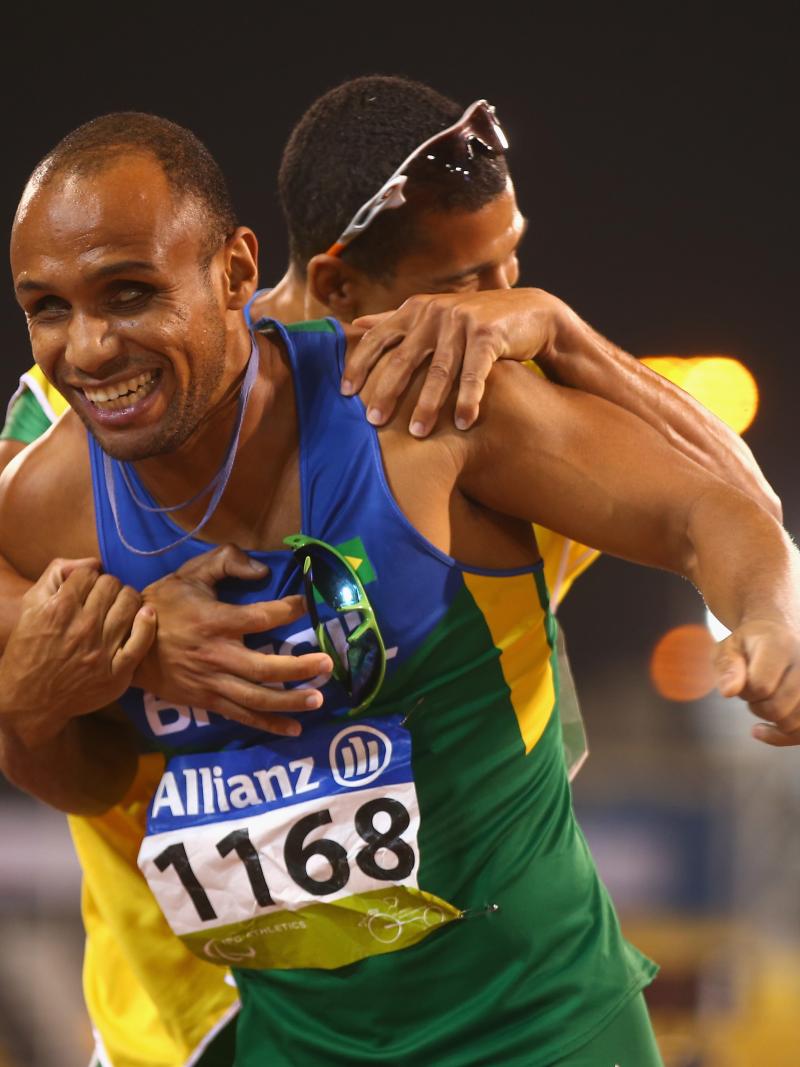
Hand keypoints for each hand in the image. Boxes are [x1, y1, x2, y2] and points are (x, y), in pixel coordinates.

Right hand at [0, 559, 155, 745]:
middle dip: (108, 586)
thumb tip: (91, 561)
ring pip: (130, 604)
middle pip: (112, 585)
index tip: (87, 588)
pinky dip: (147, 623)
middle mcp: (82, 628)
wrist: (29, 700)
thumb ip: (57, 574)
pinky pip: (142, 641)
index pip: (90, 573)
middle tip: (103, 599)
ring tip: (119, 607)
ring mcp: (101, 651)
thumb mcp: (31, 606)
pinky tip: (146, 614)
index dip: (89, 577)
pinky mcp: (116, 673)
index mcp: (59, 609)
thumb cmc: (29, 649)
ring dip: (127, 600)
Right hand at [135, 544, 332, 736]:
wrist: (126, 643)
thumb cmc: (164, 604)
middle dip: (299, 667)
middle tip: (327, 664)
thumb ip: (227, 561)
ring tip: (318, 699)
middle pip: (265, 667)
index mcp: (215, 621)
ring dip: (290, 700)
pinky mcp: (206, 700)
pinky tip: (294, 728)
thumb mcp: (191, 573)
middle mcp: (217, 655)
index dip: (288, 610)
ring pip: (256, 697)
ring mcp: (212, 681)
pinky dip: (268, 724)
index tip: (305, 605)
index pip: (262, 617)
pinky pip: (241, 715)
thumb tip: (264, 570)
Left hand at [341, 289, 564, 435]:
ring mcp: (461, 321)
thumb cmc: (473, 323)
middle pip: (403, 359)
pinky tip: (463, 423)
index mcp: (415, 309)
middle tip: (373, 423)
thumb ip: (395, 320)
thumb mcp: (432, 316)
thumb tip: (355, 323)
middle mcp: (434, 312)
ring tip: (419, 434)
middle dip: (387, 392)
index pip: (377, 337)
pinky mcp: (488, 334)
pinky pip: (475, 373)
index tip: (344, 393)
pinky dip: (469, 400)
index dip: (359, 365)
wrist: (528, 314)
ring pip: (439, 371)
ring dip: (428, 405)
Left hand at [714, 619, 799, 745]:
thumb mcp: (729, 647)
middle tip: (752, 691)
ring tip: (765, 699)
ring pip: (794, 724)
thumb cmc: (749, 642)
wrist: (781, 630)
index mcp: (780, 645)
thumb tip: (729, 691)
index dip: (744, 691)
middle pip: (778, 708)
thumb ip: (727, 667)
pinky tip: (761, 730)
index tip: (741, 680)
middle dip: (757, 706)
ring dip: (772, 719)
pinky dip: (783, 736)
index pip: (760, 686)